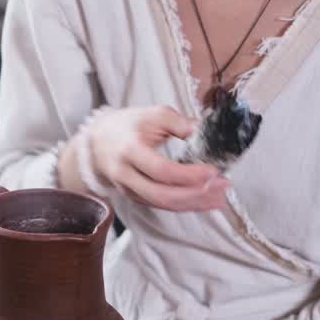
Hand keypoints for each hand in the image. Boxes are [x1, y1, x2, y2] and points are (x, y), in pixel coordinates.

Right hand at [59, 106, 228, 210]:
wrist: (98, 141)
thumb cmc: (127, 126)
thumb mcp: (152, 114)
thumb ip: (178, 122)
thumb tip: (204, 132)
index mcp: (130, 150)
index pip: (161, 169)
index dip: (188, 174)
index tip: (212, 170)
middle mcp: (126, 174)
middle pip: (162, 194)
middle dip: (195, 194)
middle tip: (221, 186)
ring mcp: (129, 189)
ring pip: (163, 204)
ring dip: (194, 203)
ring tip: (219, 198)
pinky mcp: (135, 197)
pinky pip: (162, 205)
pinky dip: (185, 205)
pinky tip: (204, 201)